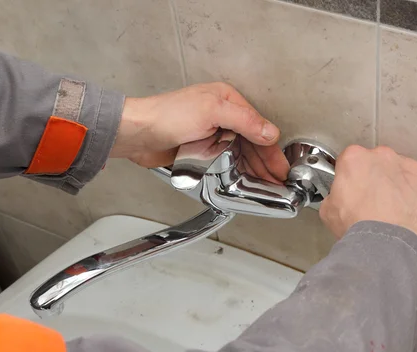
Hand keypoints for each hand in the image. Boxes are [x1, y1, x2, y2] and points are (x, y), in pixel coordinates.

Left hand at [110, 82, 289, 181]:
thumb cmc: (165, 115)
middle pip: (250, 142)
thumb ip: (244, 121)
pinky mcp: (200, 149)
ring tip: (265, 186)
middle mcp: (221, 116)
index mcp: (226, 101)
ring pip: (239, 153)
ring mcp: (210, 133)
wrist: (136, 133)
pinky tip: (244, 181)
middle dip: (265, 162)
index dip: (271, 149)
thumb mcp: (211, 111)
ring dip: (253, 169)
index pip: (258, 127)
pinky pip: (225, 162)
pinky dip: (237, 171)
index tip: (280, 167)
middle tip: (277, 181)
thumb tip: (269, 132)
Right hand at [319, 145, 416, 251]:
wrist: (387, 246)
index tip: (354, 192)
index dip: (352, 179)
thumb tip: (340, 199)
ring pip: (402, 174)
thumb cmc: (359, 229)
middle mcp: (383, 156)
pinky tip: (411, 214)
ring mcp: (409, 166)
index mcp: (355, 159)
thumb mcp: (328, 211)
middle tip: (375, 206)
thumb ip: (335, 195)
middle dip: (377, 181)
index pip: (352, 162)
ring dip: (399, 188)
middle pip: (379, 165)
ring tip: (395, 214)